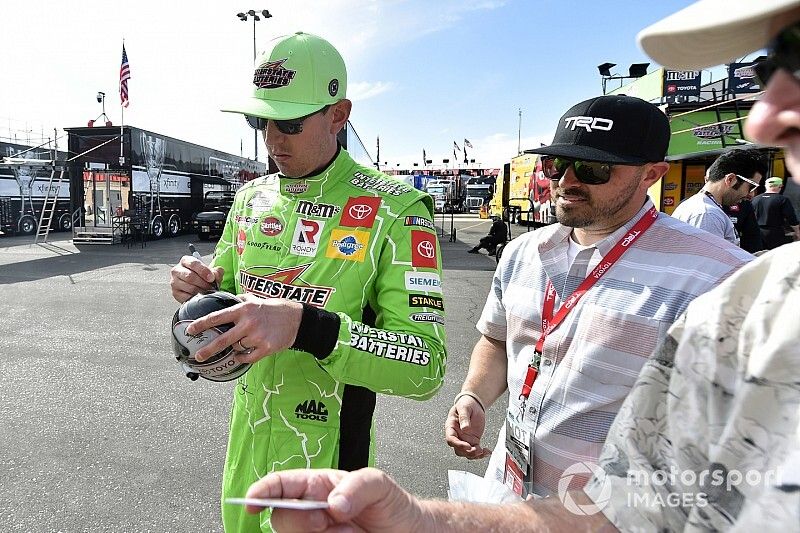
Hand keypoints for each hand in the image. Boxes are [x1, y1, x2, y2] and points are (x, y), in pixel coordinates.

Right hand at [169, 255, 223, 302]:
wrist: (196, 287)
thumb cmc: (202, 277)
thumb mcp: (210, 272)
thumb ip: (216, 272)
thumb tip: (217, 273)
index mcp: (186, 261)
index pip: (193, 263)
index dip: (204, 271)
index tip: (211, 278)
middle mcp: (177, 270)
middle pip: (190, 276)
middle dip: (203, 283)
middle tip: (211, 287)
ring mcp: (174, 282)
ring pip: (189, 287)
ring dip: (201, 291)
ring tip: (207, 292)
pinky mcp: (175, 293)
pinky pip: (185, 296)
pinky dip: (195, 297)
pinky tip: (200, 296)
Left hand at [186, 294, 302, 362]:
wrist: (297, 319)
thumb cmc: (276, 308)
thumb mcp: (257, 300)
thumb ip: (242, 300)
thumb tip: (231, 298)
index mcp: (243, 310)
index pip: (217, 317)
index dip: (202, 324)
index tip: (190, 330)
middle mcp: (248, 323)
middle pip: (223, 340)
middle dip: (208, 349)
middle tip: (197, 356)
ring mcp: (257, 336)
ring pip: (237, 348)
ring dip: (235, 349)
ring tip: (240, 345)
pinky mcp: (266, 348)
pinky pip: (248, 358)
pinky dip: (242, 358)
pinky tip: (242, 355)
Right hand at [244, 468, 424, 532]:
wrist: (409, 531)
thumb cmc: (391, 504)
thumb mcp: (379, 483)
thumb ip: (358, 485)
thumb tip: (334, 503)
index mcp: (318, 487)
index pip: (281, 485)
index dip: (262, 491)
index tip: (252, 500)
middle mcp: (312, 512)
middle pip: (282, 520)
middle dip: (300, 521)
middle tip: (325, 520)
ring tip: (351, 532)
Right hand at [444, 397, 491, 458]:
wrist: (474, 404)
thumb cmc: (466, 404)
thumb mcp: (464, 408)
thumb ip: (464, 417)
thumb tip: (465, 428)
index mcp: (451, 427)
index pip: (451, 439)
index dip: (458, 444)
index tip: (467, 446)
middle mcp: (456, 435)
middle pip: (458, 449)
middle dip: (467, 452)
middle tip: (477, 450)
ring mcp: (464, 439)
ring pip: (466, 452)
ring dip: (474, 455)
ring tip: (483, 452)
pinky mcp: (472, 441)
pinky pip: (475, 450)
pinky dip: (481, 454)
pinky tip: (487, 452)